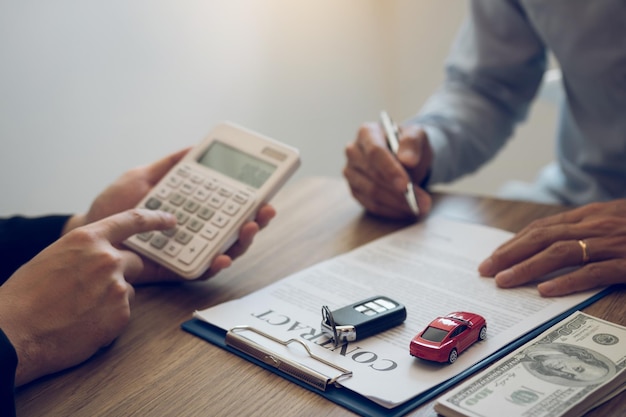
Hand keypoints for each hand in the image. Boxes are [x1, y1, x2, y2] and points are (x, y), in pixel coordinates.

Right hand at [0, 209, 176, 385]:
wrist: (15, 333)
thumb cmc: (26, 297)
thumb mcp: (54, 258)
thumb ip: (84, 253)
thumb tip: (100, 257)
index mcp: (87, 238)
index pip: (132, 221)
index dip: (155, 219)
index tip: (171, 220)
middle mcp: (107, 258)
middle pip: (133, 262)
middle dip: (119, 274)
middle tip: (91, 290)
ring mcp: (117, 286)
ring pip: (126, 289)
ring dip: (111, 299)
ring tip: (78, 310)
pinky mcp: (121, 313)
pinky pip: (122, 313)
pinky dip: (108, 319)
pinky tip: (83, 324)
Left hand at [63, 148, 276, 283]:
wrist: (90, 233)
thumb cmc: (114, 208)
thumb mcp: (141, 177)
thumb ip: (168, 165)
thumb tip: (193, 147)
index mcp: (193, 207)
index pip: (228, 203)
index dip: (250, 198)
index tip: (264, 189)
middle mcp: (197, 230)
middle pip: (236, 227)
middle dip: (257, 219)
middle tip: (265, 210)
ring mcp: (190, 251)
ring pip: (227, 249)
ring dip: (243, 241)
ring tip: (249, 228)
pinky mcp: (178, 270)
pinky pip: (202, 271)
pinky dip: (215, 265)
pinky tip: (222, 257)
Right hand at [343, 122, 432, 218]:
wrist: (404, 156)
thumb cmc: (408, 144)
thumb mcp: (417, 135)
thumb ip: (412, 142)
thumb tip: (407, 160)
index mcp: (367, 133)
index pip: (375, 152)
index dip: (390, 170)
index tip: (406, 185)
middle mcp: (354, 152)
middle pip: (372, 175)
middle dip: (398, 192)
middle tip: (422, 202)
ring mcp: (351, 172)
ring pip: (371, 193)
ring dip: (397, 204)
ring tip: (419, 208)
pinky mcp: (355, 190)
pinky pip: (371, 205)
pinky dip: (391, 210)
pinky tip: (407, 211)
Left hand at [478, 200, 625, 295]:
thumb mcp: (614, 220)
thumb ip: (586, 229)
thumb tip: (552, 244)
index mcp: (590, 215)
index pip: (542, 227)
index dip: (515, 242)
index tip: (494, 257)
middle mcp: (596, 226)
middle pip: (543, 237)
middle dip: (510, 254)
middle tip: (486, 270)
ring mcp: (611, 244)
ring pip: (560, 252)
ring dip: (528, 267)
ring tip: (504, 281)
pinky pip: (593, 272)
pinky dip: (567, 281)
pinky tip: (545, 290)